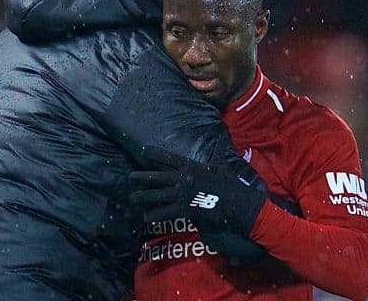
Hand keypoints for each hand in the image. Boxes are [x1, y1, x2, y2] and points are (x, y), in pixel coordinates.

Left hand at [129, 146, 267, 236]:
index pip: (169, 158)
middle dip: (142, 177)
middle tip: (130, 178)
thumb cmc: (231, 185)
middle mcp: (183, 179)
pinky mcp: (185, 209)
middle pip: (157, 177)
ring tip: (132, 198)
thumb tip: (214, 153)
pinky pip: (165, 212)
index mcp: (191, 166)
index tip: (144, 150)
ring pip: (157, 195)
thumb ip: (211, 161)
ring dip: (143, 197)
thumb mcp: (220, 167)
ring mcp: (183, 194)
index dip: (155, 154)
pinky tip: (146, 217)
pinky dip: (155, 215)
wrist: (237, 203)